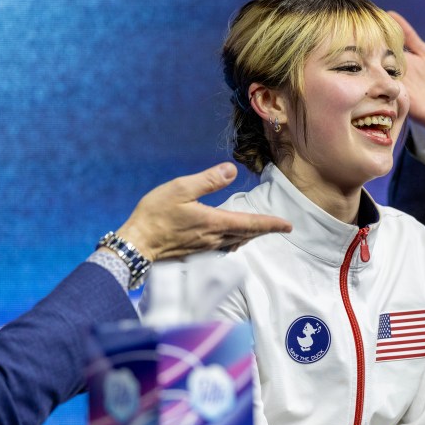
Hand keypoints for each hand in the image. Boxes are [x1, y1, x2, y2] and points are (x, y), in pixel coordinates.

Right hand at [116, 163, 291, 261]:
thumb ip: (207, 180)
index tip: (288, 225)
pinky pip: (222, 248)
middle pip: (247, 235)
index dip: (271, 224)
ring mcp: (205, 248)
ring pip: (235, 242)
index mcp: (214, 222)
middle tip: (279, 226)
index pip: (251, 224)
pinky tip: (230, 238)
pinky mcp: (195, 253)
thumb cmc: (155, 215)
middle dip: (264, 230)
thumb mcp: (180, 189)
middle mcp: (214, 239)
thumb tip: (230, 170)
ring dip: (249, 236)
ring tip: (257, 229)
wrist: (136, 244)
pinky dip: (232, 241)